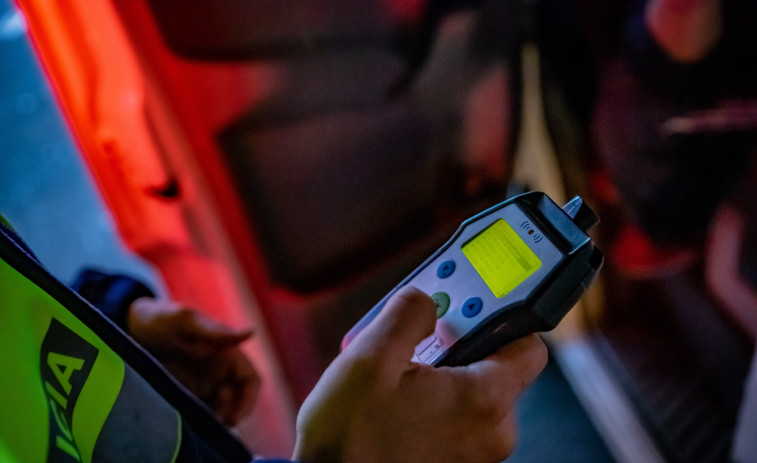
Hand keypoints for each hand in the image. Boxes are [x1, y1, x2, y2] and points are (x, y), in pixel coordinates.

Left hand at [127, 297, 260, 425]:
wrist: (131, 329)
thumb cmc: (161, 318)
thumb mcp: (185, 322)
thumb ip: (216, 332)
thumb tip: (251, 332)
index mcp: (227, 354)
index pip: (251, 381)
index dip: (248, 401)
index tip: (234, 419)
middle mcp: (219, 372)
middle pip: (237, 401)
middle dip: (230, 417)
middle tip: (212, 427)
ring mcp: (202, 385)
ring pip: (219, 411)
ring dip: (213, 422)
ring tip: (196, 429)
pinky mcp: (185, 395)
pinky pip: (197, 413)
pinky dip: (196, 422)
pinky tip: (183, 426)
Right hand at [293, 287, 546, 462]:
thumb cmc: (348, 440)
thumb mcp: (369, 358)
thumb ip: (408, 314)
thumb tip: (428, 301)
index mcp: (483, 400)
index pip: (529, 345)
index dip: (502, 318)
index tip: (466, 309)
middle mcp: (492, 433)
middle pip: (493, 367)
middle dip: (455, 346)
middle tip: (413, 340)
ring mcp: (476, 455)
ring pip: (470, 393)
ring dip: (439, 375)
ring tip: (394, 375)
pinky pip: (457, 420)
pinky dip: (433, 402)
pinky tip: (394, 402)